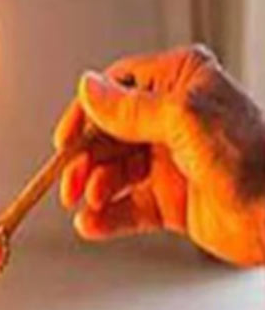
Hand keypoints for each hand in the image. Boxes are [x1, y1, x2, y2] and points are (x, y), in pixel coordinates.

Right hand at [56, 45, 264, 265]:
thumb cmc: (253, 160)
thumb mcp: (183, 120)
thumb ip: (129, 108)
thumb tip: (88, 89)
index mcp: (180, 84)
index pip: (116, 90)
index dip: (85, 116)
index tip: (64, 142)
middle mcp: (172, 120)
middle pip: (106, 136)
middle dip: (84, 162)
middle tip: (70, 184)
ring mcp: (169, 162)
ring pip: (112, 174)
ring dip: (93, 191)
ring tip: (89, 205)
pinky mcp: (170, 201)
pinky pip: (125, 208)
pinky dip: (105, 218)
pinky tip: (92, 225)